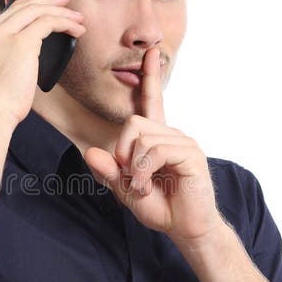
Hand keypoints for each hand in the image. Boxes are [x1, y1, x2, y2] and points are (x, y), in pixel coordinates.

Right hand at [0, 0, 85, 129]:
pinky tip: (76, 29)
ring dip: (60, 11)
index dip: (24, 4)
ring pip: (36, 11)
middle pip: (22, 7)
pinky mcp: (21, 42)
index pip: (6, 14)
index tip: (36, 0)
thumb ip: (2, 59)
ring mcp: (2, 35)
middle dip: (47, 0)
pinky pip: (47, 22)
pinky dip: (65, 23)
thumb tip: (21, 56)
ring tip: (76, 16)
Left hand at [83, 47, 225, 242]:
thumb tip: (90, 153)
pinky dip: (142, 172)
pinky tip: (146, 187)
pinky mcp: (191, 155)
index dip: (150, 77)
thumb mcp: (125, 190)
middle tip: (129, 179)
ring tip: (141, 188)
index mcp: (158, 139)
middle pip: (134, 122)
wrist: (186, 229)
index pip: (153, 101)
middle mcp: (173, 134)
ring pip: (143, 138)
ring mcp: (184, 143)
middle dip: (123, 152)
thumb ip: (109, 172)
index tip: (150, 52)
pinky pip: (156, 150)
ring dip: (133, 168)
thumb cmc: (161, 208)